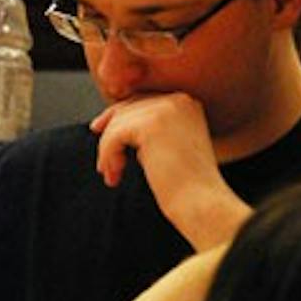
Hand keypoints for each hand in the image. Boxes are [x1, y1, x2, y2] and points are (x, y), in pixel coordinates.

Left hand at [91, 93, 248, 249]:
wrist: (200, 201)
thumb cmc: (187, 183)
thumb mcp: (170, 145)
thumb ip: (150, 129)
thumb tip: (114, 121)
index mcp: (187, 103)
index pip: (143, 100)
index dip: (119, 117)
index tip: (100, 132)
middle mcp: (179, 100)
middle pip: (128, 107)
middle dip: (110, 134)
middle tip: (104, 164)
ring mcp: (166, 109)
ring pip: (118, 123)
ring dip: (108, 150)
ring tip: (113, 175)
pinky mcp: (150, 125)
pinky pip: (113, 136)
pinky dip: (107, 156)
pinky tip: (115, 176)